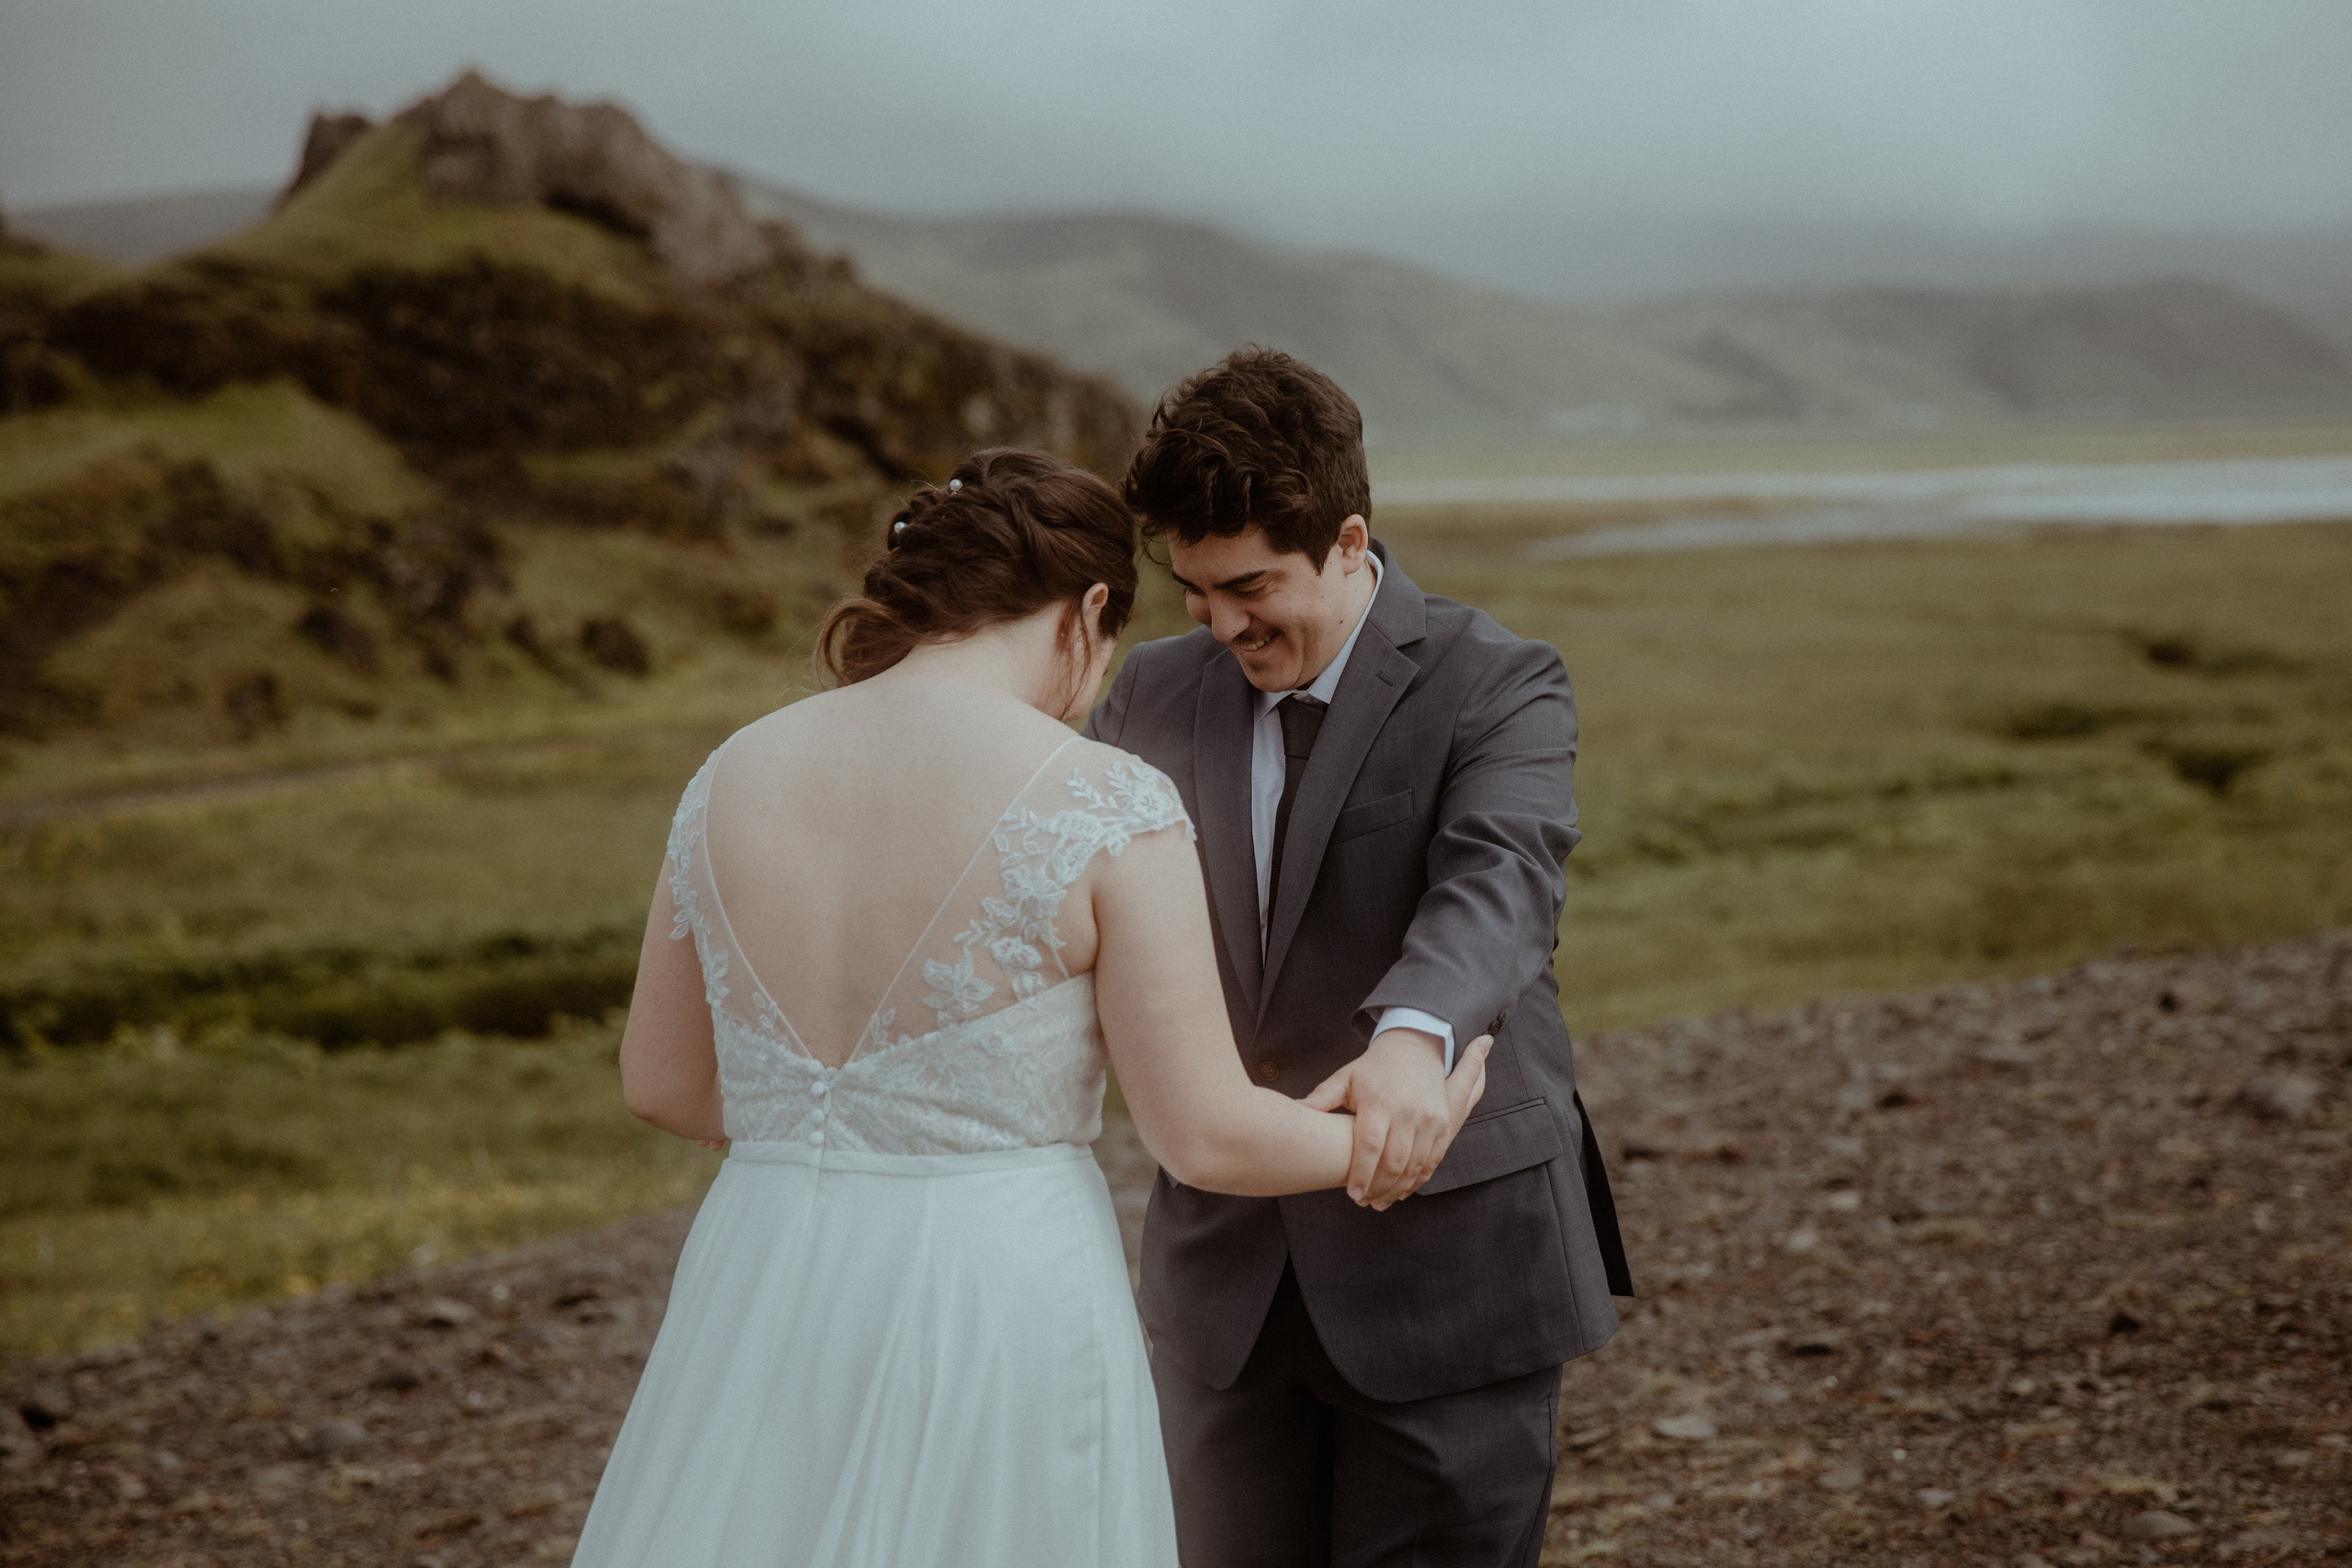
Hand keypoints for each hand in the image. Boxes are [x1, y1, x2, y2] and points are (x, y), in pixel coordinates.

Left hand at [1302, 1030, 1492, 1209]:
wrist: (1415, 1048)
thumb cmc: (1373, 1068)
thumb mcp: (1346, 1077)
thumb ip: (1322, 1096)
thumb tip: (1296, 1108)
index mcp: (1379, 1102)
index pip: (1370, 1146)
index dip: (1361, 1174)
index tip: (1352, 1194)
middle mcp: (1407, 1111)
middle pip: (1394, 1162)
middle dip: (1378, 1188)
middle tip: (1364, 1202)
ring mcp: (1429, 1118)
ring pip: (1415, 1165)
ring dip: (1397, 1189)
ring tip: (1380, 1202)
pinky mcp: (1443, 1123)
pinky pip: (1433, 1160)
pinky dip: (1418, 1180)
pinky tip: (1402, 1191)